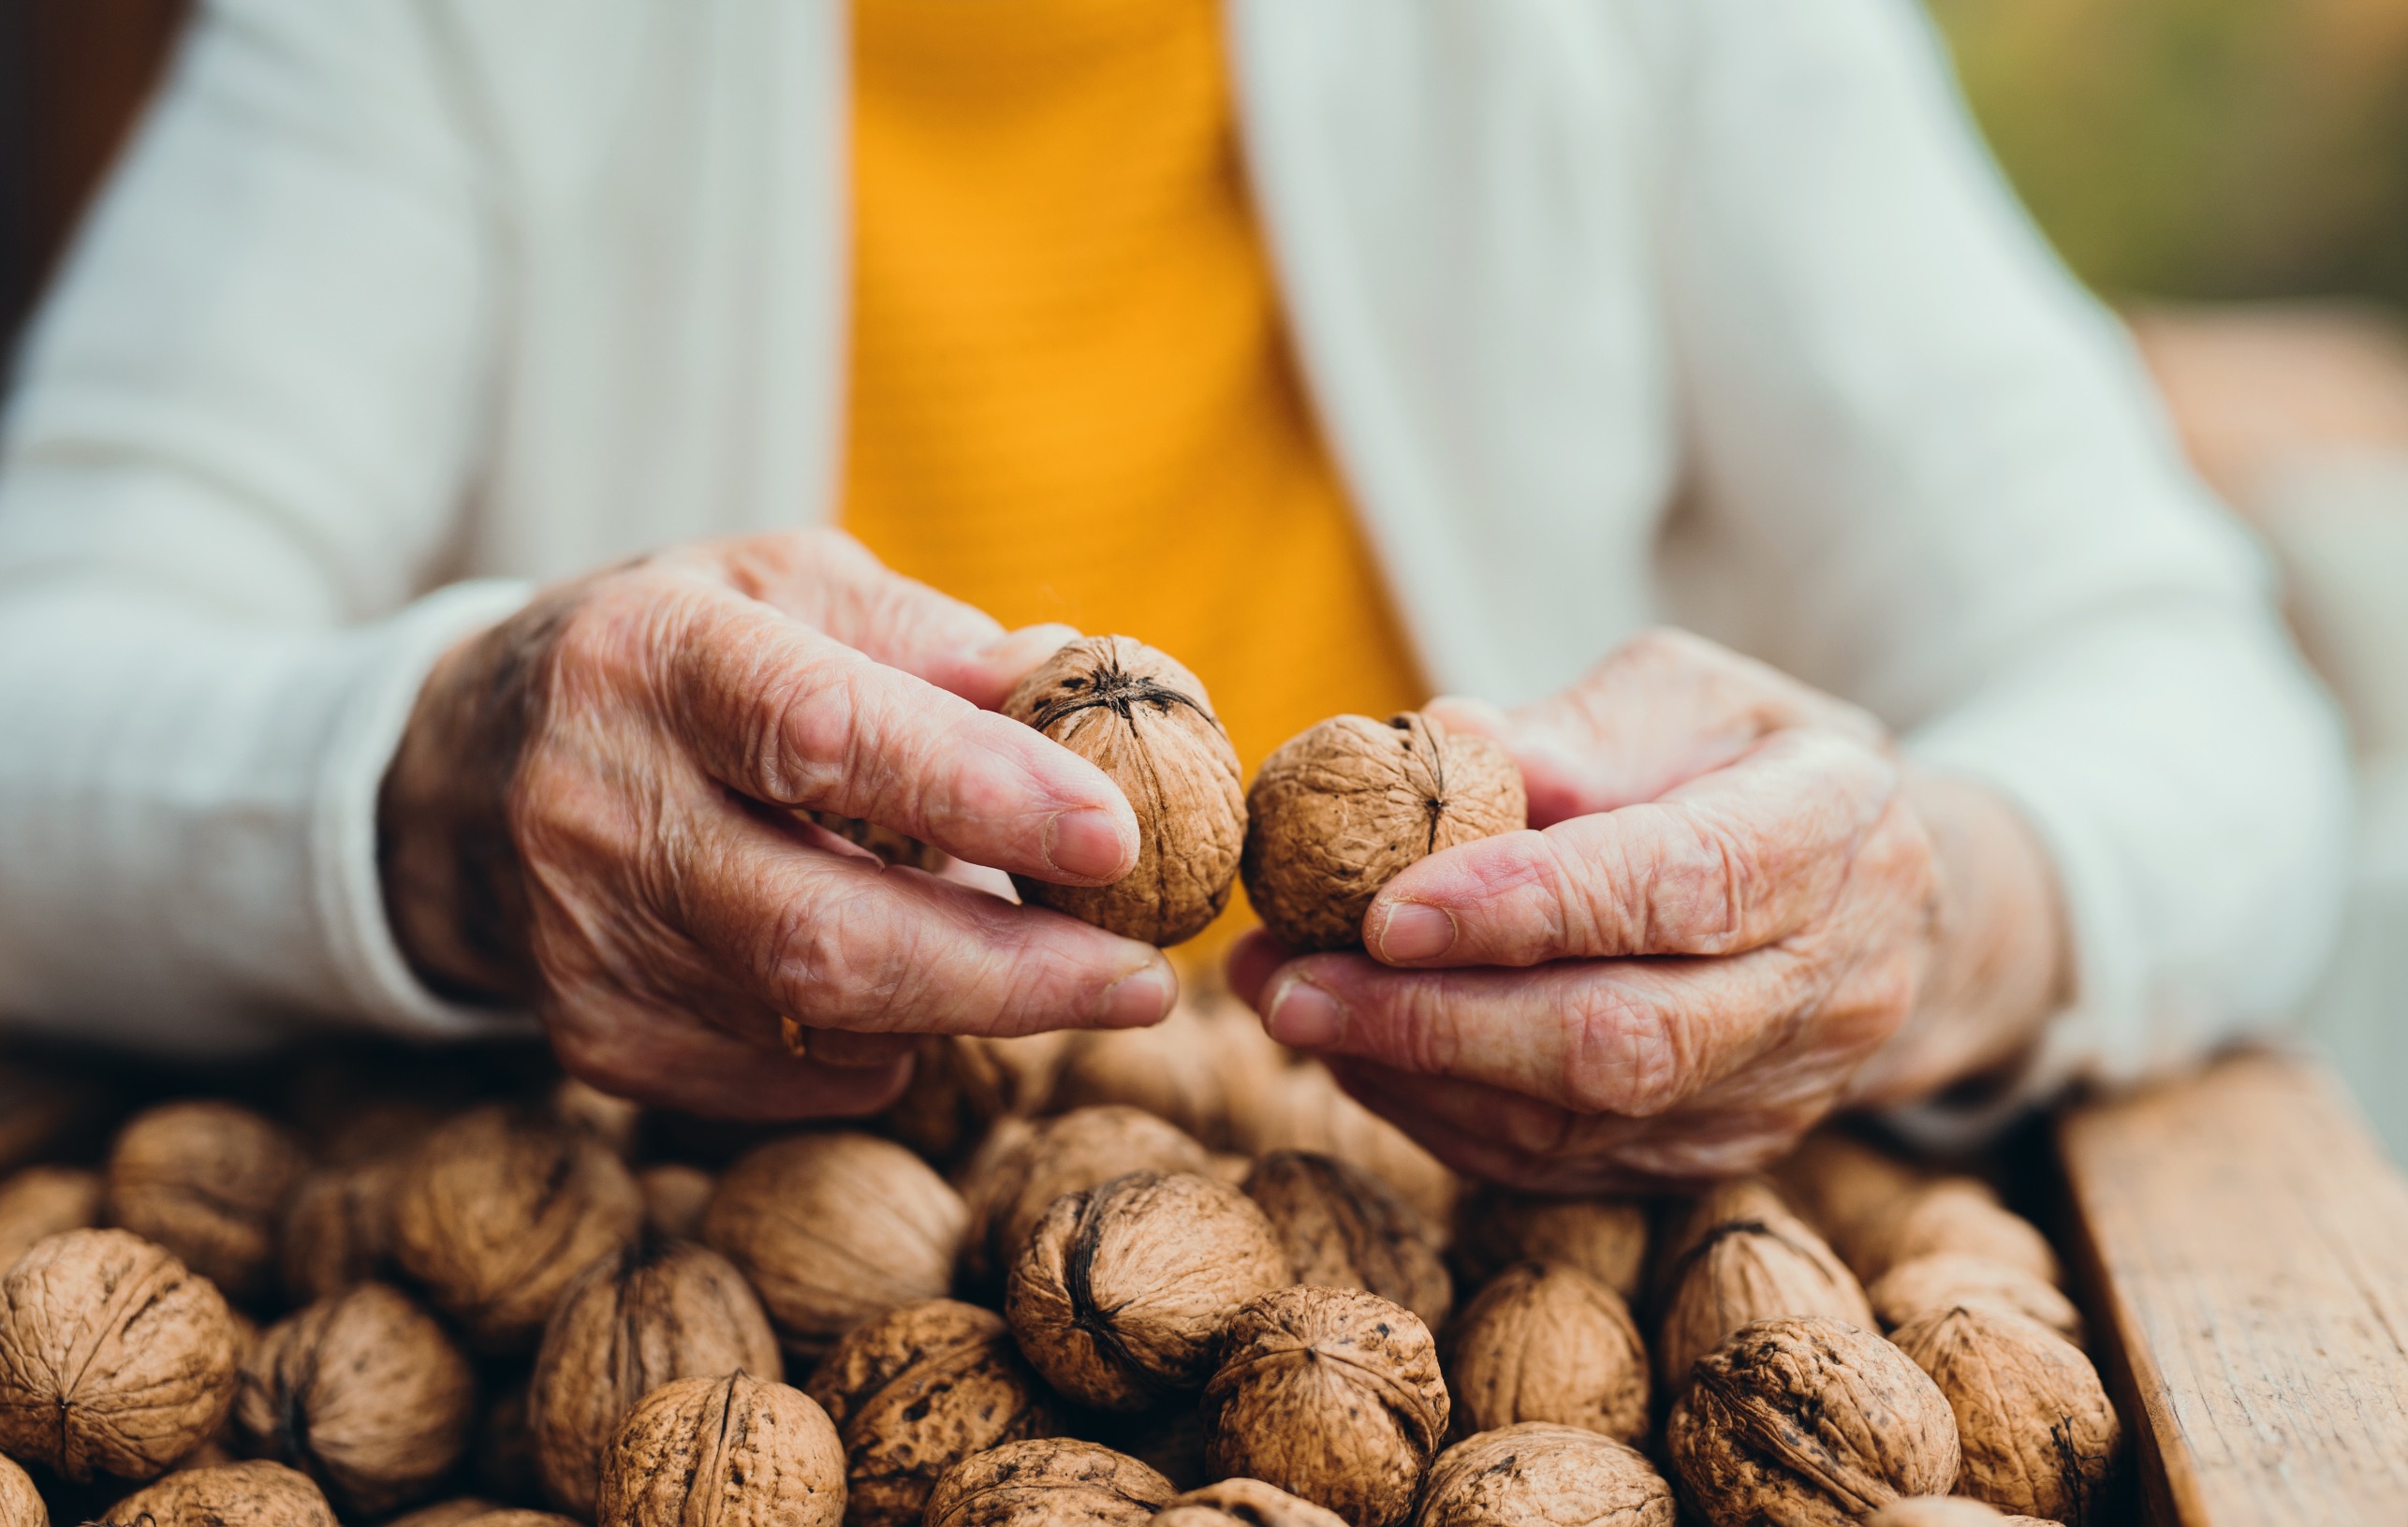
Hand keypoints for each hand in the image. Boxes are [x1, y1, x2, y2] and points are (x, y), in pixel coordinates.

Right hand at [378, 529, 1176, 1117]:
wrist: (464, 775)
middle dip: (1013, 971)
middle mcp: (599, 805)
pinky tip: (913, 990)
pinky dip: (886, 1044)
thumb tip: (1072, 683)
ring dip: (969, 1003)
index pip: (823, 732)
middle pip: (826, 931)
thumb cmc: (677, 661)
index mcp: (655, 658)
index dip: (979, 792)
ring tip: (1054, 965)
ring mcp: (587, 941)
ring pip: (819, 1020)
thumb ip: (928, 636)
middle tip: (1144, 975)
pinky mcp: (598, 1040)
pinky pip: (792, 1079)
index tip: (1116, 834)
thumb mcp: (783, 589)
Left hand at [1228, 629, 2065, 1188]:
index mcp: (1832, 833)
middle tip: (1290, 984)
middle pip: (1625, 1039)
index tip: (1384, 907)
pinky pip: (1560, 1165)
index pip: (1682, 885)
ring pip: (1579, 1123)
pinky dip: (1438, 1114)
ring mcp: (1775, 1094)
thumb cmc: (1752, 768)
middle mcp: (1826, 983)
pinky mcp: (1712, 1157)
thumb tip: (1444, 746)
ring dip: (1409, 1072)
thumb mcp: (1689, 698)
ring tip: (1287, 1001)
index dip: (1529, 905)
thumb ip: (1575, 729)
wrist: (1888, 905)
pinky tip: (1356, 1051)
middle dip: (1436, 1020)